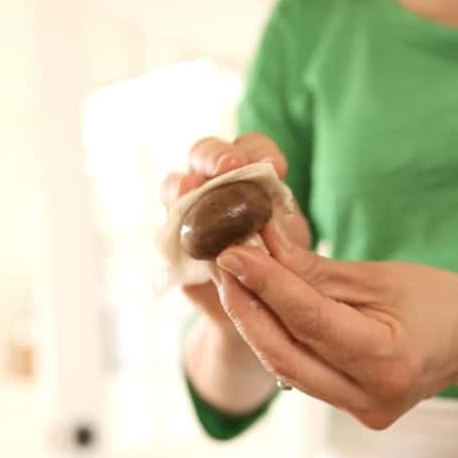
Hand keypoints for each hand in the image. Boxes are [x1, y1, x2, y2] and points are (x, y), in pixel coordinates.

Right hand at [160, 132, 311, 332]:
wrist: (259, 309)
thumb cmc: (282, 267)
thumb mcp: (292, 248)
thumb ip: (280, 234)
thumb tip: (269, 225)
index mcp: (248, 175)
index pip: (250, 148)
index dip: (258, 152)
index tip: (275, 169)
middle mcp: (213, 186)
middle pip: (203, 154)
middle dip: (213, 156)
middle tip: (229, 166)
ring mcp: (187, 213)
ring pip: (175, 187)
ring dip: (182, 187)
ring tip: (191, 194)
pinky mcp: (172, 246)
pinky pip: (164, 234)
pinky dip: (172, 232)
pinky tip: (185, 239)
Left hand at [212, 222, 457, 428]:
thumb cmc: (438, 299)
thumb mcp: (377, 276)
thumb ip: (312, 269)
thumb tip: (257, 244)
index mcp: (388, 363)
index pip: (309, 321)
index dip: (265, 285)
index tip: (231, 252)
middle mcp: (371, 398)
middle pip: (284, 353)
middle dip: (246, 307)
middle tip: (222, 264)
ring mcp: (360, 411)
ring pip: (285, 366)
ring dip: (253, 321)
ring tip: (233, 278)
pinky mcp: (350, 409)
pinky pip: (299, 371)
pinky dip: (275, 337)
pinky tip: (257, 304)